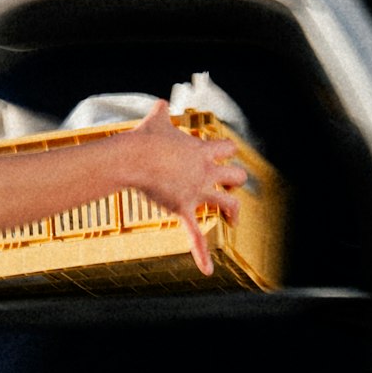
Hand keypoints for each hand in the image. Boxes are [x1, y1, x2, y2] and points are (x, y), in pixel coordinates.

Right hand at [116, 111, 246, 275]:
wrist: (134, 157)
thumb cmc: (144, 138)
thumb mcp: (156, 119)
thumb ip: (161, 111)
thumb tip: (159, 102)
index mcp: (201, 150)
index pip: (227, 148)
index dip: (227, 151)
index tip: (223, 154)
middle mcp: (204, 171)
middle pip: (236, 176)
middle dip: (235, 180)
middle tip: (228, 185)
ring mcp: (196, 191)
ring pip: (228, 202)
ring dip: (232, 211)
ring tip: (232, 218)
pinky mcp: (184, 209)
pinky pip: (195, 235)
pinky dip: (201, 253)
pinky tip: (208, 270)